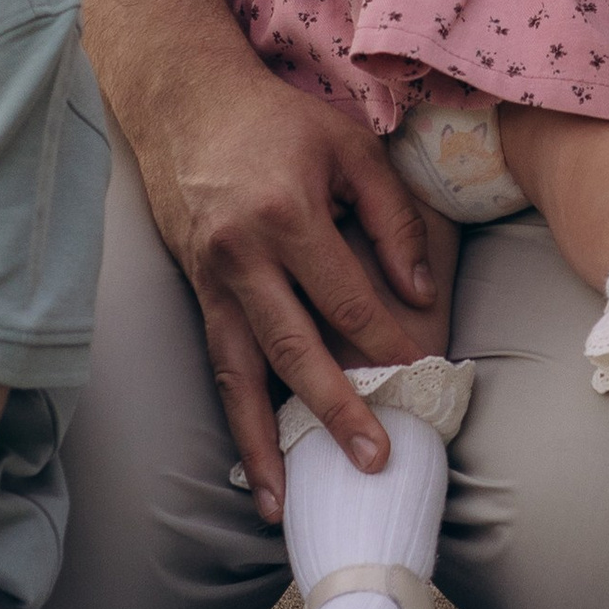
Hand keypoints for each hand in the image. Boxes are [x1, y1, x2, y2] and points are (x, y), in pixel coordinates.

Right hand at [129, 31, 445, 514]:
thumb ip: (393, 218)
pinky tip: (251, 464)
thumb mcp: (350, 148)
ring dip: (264, 443)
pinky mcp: (196, 292)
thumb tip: (422, 295)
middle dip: (335, 412)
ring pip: (241, 376)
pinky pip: (218, 365)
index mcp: (287, 217)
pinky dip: (235, 418)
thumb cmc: (280, 122)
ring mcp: (212, 281)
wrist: (186, 104)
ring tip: (284, 504)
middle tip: (372, 462)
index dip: (387, 341)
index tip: (421, 376)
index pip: (347, 298)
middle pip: (295, 351)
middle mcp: (243, 258)